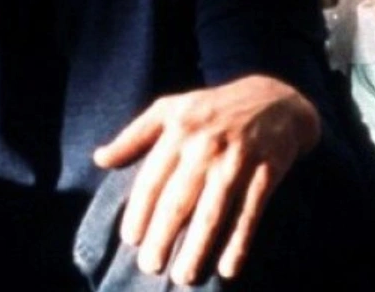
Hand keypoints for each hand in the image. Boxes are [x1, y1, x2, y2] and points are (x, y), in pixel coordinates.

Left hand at [91, 74, 320, 284]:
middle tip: (150, 266)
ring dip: (197, 247)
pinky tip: (227, 269)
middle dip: (162, 237)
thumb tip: (99, 159)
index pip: (152, 179)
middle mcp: (205, 146)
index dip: (139, 212)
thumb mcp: (170, 109)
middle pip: (178, 201)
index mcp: (178, 130)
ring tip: (183, 276)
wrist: (274, 100)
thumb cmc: (212, 109)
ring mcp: (236, 161)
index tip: (131, 239)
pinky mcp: (266, 173)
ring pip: (212, 213)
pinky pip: (249, 215)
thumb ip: (134, 135)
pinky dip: (239, 243)